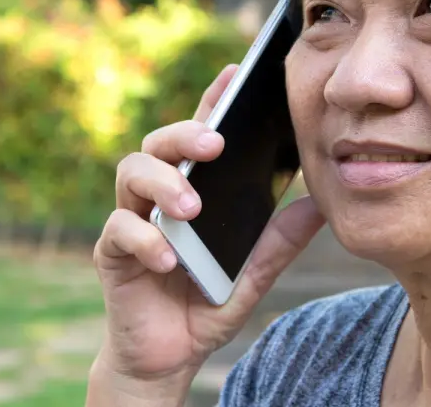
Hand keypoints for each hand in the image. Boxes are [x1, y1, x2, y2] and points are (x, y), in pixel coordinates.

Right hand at [87, 64, 324, 404]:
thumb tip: (318, 207)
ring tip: (192, 207)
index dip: (212, 100)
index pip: (200, 135)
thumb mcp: (253, 275)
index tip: (234, 73)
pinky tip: (169, 258)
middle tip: (215, 144)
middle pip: (158, 143)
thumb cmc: (206, 304)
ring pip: (131, 173)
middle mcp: (157, 195)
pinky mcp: (111, 253)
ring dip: (164, 184)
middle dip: (185, 135)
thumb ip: (279, 242)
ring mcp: (131, 219)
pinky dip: (145, 240)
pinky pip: (119, 230)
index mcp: (192, 189)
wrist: (170, 357)